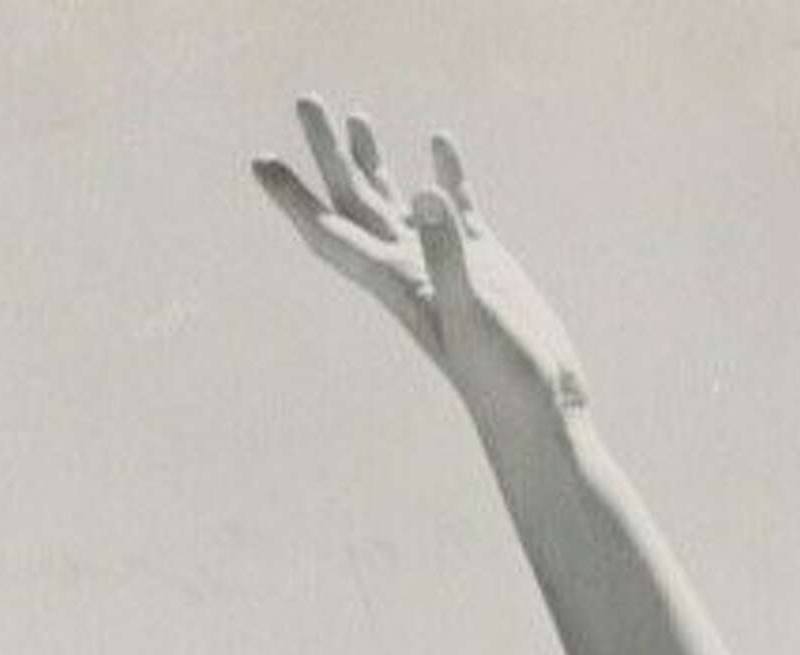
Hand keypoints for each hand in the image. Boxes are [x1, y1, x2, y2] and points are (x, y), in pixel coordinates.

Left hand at [252, 98, 589, 440]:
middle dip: (326, 155)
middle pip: (355, 202)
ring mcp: (447, 263)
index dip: (292, 199)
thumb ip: (448, 253)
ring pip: (396, 201)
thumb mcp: (473, 310)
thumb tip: (425, 194)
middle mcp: (411, 268)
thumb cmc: (503, 375)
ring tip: (354, 117)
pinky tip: (438, 144)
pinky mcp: (483, 262)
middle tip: (305, 101)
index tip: (259, 162)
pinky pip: (454, 207)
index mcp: (397, 280)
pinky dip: (445, 173)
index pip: (331, 231)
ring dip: (371, 161)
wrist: (540, 409)